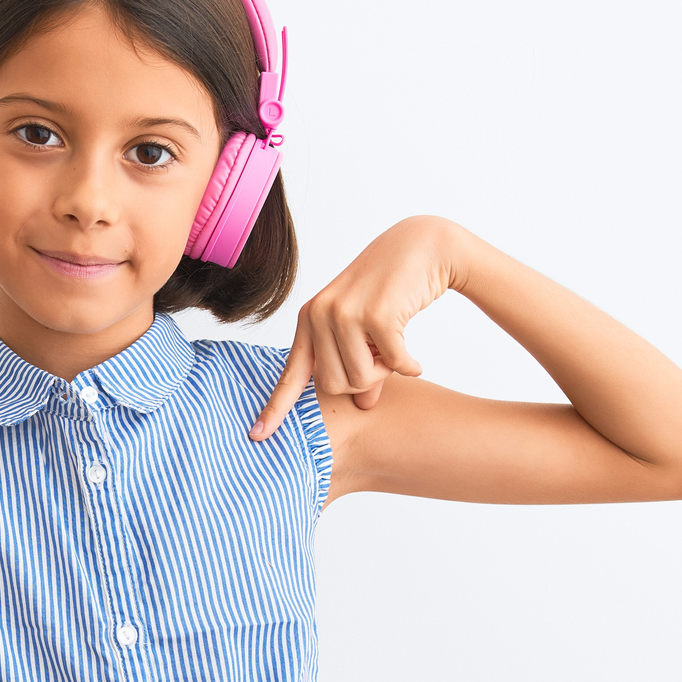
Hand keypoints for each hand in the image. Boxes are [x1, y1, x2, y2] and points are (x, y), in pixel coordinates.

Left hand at [251, 216, 475, 439]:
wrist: (423, 245)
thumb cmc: (391, 289)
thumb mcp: (366, 329)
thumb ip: (359, 364)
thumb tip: (364, 407)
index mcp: (310, 319)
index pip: (290, 373)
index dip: (275, 408)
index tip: (257, 437)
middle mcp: (320, 314)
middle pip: (333, 386)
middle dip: (363, 381)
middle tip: (382, 358)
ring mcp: (345, 313)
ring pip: (360, 379)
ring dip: (386, 371)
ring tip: (396, 347)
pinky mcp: (376, 314)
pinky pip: (393, 364)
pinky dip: (409, 366)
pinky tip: (416, 358)